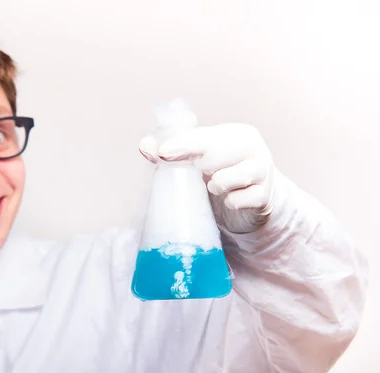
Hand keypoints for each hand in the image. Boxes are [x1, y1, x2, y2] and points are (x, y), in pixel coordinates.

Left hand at [139, 123, 275, 233]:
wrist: (253, 197)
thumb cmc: (221, 171)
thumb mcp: (198, 158)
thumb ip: (171, 151)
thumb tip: (144, 146)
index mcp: (235, 133)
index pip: (204, 136)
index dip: (182, 144)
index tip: (162, 153)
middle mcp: (253, 148)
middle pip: (217, 155)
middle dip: (202, 165)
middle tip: (201, 171)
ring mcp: (262, 172)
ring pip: (230, 179)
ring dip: (217, 185)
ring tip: (215, 185)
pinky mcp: (264, 196)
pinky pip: (239, 201)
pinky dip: (231, 202)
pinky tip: (230, 198)